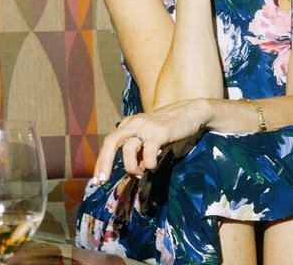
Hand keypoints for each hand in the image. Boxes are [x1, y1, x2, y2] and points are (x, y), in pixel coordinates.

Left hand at [91, 98, 212, 182]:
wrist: (194, 111)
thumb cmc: (172, 125)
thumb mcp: (151, 134)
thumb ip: (141, 148)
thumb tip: (136, 169)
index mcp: (130, 123)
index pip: (109, 142)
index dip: (101, 161)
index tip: (99, 179)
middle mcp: (135, 123)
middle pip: (111, 142)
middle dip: (104, 164)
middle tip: (102, 181)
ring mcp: (147, 126)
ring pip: (128, 149)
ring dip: (131, 166)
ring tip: (141, 172)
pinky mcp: (160, 132)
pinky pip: (147, 152)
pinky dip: (148, 163)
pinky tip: (154, 165)